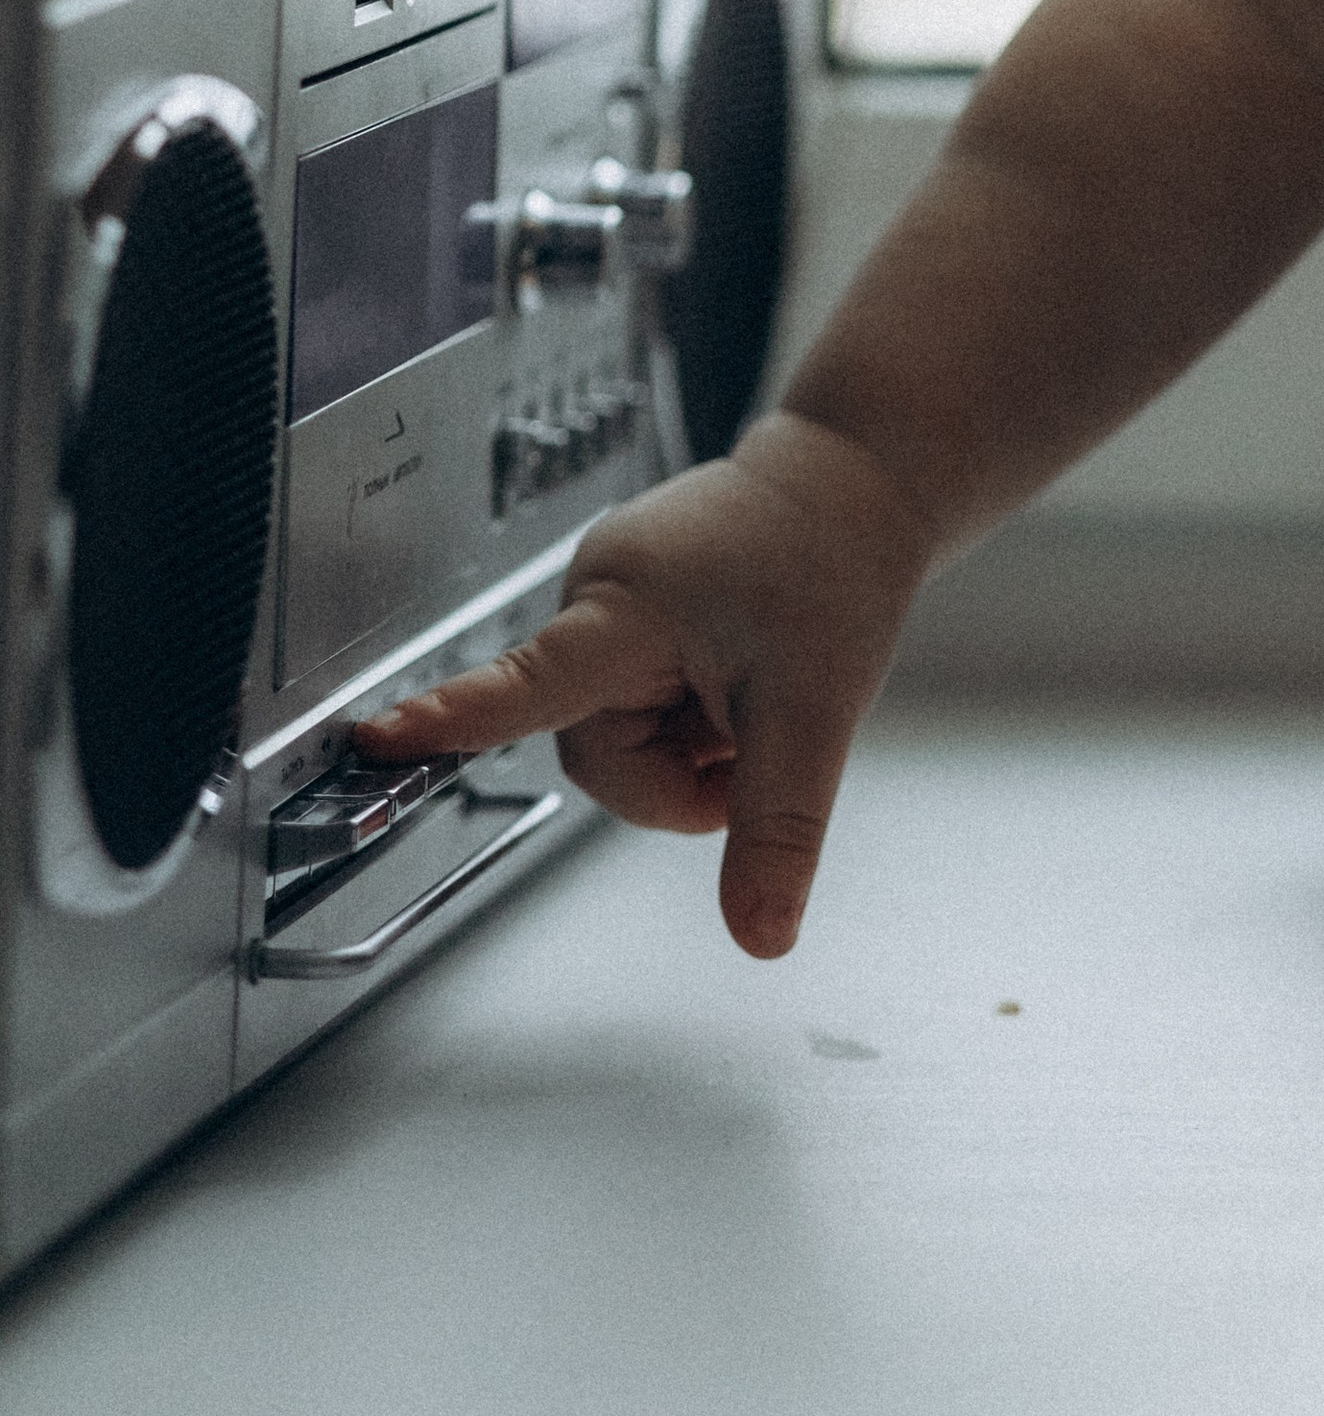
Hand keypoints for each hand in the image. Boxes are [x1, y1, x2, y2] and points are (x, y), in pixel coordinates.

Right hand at [347, 411, 931, 959]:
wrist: (855, 481)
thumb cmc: (832, 563)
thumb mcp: (817, 711)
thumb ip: (778, 828)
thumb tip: (761, 934)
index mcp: (622, 604)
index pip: (524, 681)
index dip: (448, 720)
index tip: (375, 739)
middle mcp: (594, 594)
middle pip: (598, 754)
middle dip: (678, 774)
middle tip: (751, 734)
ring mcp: (606, 600)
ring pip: (617, 736)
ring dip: (687, 744)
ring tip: (747, 690)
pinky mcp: (626, 610)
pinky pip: (633, 702)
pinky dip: (687, 713)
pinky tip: (732, 678)